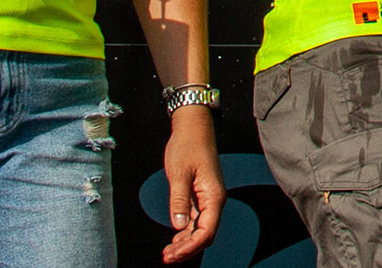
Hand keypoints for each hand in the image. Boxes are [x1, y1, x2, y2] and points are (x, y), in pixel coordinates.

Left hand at [159, 105, 225, 260]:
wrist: (193, 127)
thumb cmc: (188, 146)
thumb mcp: (179, 173)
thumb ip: (179, 200)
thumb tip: (179, 226)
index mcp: (214, 196)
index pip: (206, 231)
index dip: (191, 247)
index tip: (173, 254)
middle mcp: (214, 200)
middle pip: (205, 235)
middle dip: (187, 249)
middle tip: (167, 258)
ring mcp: (207, 199)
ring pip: (200, 230)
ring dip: (185, 244)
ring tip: (167, 254)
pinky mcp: (199, 197)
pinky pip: (195, 222)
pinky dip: (185, 233)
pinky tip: (173, 240)